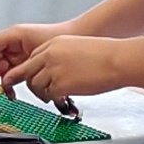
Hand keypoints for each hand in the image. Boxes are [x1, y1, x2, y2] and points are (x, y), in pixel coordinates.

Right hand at [0, 22, 57, 92]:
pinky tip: (8, 91)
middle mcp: (10, 43)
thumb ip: (20, 66)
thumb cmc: (58, 37)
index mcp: (12, 35)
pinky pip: (6, 73)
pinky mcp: (19, 62)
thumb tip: (5, 80)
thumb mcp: (37, 52)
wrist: (74, 36)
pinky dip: (5, 83)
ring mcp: (14, 53)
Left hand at [5, 34, 127, 103]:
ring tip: (53, 96)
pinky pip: (48, 95)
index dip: (30, 71)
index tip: (29, 78)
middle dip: (29, 83)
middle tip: (37, 91)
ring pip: (35, 85)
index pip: (32, 58)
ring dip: (41, 94)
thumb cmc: (106, 54)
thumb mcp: (77, 48)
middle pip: (26, 71)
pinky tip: (61, 99)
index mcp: (54, 44)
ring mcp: (52, 70)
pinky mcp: (59, 84)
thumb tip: (55, 71)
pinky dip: (53, 99)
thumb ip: (61, 57)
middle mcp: (50, 55)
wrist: (117, 60)